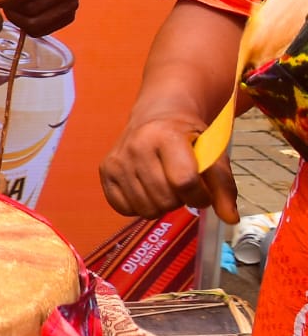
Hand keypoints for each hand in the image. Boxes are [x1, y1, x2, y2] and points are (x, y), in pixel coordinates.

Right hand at [100, 113, 239, 224]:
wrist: (157, 116)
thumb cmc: (189, 138)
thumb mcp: (213, 155)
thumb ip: (223, 187)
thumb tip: (230, 219)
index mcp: (166, 136)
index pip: (185, 182)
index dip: (200, 196)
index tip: (203, 193)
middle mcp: (137, 146)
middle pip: (164, 199)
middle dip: (180, 201)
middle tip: (182, 187)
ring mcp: (118, 159)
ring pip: (145, 208)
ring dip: (161, 205)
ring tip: (165, 187)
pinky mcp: (106, 170)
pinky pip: (123, 208)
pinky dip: (139, 207)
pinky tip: (147, 191)